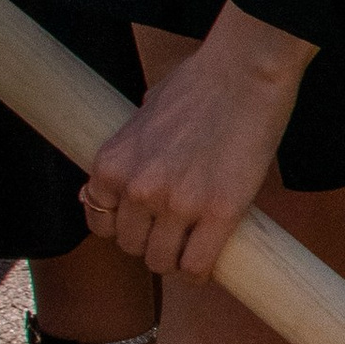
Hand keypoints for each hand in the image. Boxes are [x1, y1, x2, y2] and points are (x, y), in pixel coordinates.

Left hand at [82, 4, 316, 281]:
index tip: (144, 225)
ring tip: (194, 248)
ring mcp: (177, 204)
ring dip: (176, 260)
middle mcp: (137, 189)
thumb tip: (106, 187)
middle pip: (131, 246)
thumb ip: (125, 156)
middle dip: (151, 243)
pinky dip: (201, 271)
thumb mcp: (141, 117)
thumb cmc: (198, 84)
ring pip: (162, 262)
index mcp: (112, 165)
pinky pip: (197, 265)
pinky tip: (210, 262)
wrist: (245, 72)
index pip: (99, 223)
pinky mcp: (219, 213)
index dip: (124, 227)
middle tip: (176, 234)